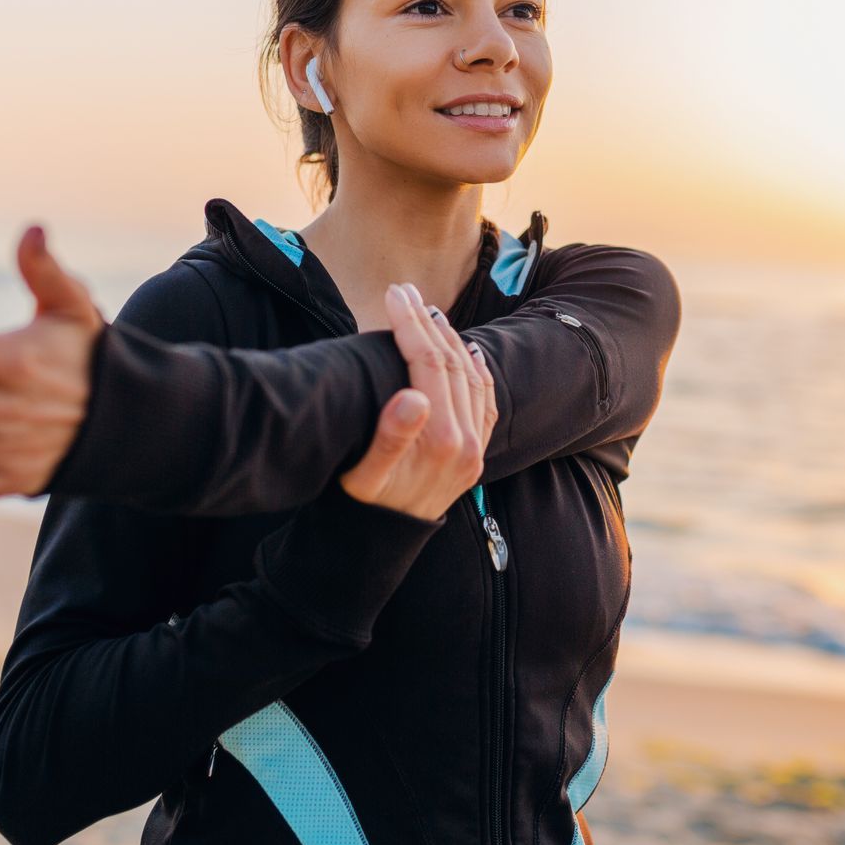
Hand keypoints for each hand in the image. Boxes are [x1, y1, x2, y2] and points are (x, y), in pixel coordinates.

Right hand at [337, 283, 497, 522]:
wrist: (375, 552)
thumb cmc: (358, 510)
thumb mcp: (362, 477)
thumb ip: (391, 437)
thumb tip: (413, 395)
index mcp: (440, 441)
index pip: (429, 364)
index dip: (410, 324)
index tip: (391, 294)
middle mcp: (466, 444)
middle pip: (452, 364)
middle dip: (428, 322)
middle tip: (404, 291)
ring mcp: (474, 451)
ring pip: (472, 377)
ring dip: (452, 339)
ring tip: (428, 312)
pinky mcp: (474, 458)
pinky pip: (485, 403)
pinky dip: (478, 371)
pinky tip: (469, 350)